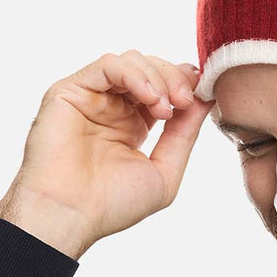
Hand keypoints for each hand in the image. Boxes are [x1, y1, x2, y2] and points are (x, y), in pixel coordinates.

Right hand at [0, 50, 213, 256]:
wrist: (72, 214)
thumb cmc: (112, 204)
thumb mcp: (164, 171)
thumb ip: (185, 134)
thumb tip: (206, 98)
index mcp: (132, 126)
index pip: (163, 87)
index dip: (184, 84)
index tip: (200, 95)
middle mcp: (111, 108)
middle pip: (151, 69)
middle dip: (175, 79)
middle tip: (185, 100)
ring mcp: (91, 98)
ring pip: (131, 61)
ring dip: (157, 77)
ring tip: (165, 108)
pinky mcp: (70, 91)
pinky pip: (107, 65)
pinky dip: (133, 74)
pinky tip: (149, 98)